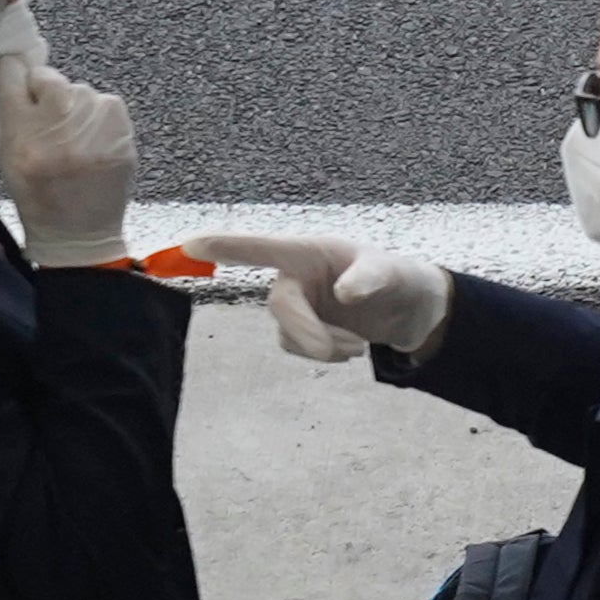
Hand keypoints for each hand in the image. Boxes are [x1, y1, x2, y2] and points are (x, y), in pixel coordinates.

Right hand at [0, 63, 136, 263]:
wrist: (79, 231)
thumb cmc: (37, 192)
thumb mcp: (9, 154)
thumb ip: (13, 112)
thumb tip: (18, 67)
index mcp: (22, 134)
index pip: (13, 77)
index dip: (14, 71)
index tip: (16, 72)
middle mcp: (60, 129)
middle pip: (50, 77)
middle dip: (46, 89)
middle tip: (48, 114)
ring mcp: (96, 132)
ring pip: (82, 89)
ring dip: (75, 104)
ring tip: (73, 134)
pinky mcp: (123, 136)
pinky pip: (108, 103)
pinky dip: (99, 114)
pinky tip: (93, 137)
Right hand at [203, 231, 450, 364]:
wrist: (410, 310)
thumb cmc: (398, 278)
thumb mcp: (392, 272)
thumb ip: (371, 278)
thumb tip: (344, 293)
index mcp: (307, 251)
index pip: (260, 248)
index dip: (224, 246)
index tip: (190, 245)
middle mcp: (293, 275)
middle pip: (280, 306)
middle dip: (310, 332)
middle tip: (353, 350)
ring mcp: (295, 304)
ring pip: (288, 333)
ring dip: (324, 345)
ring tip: (360, 345)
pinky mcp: (300, 328)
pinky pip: (296, 346)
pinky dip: (324, 353)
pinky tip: (350, 349)